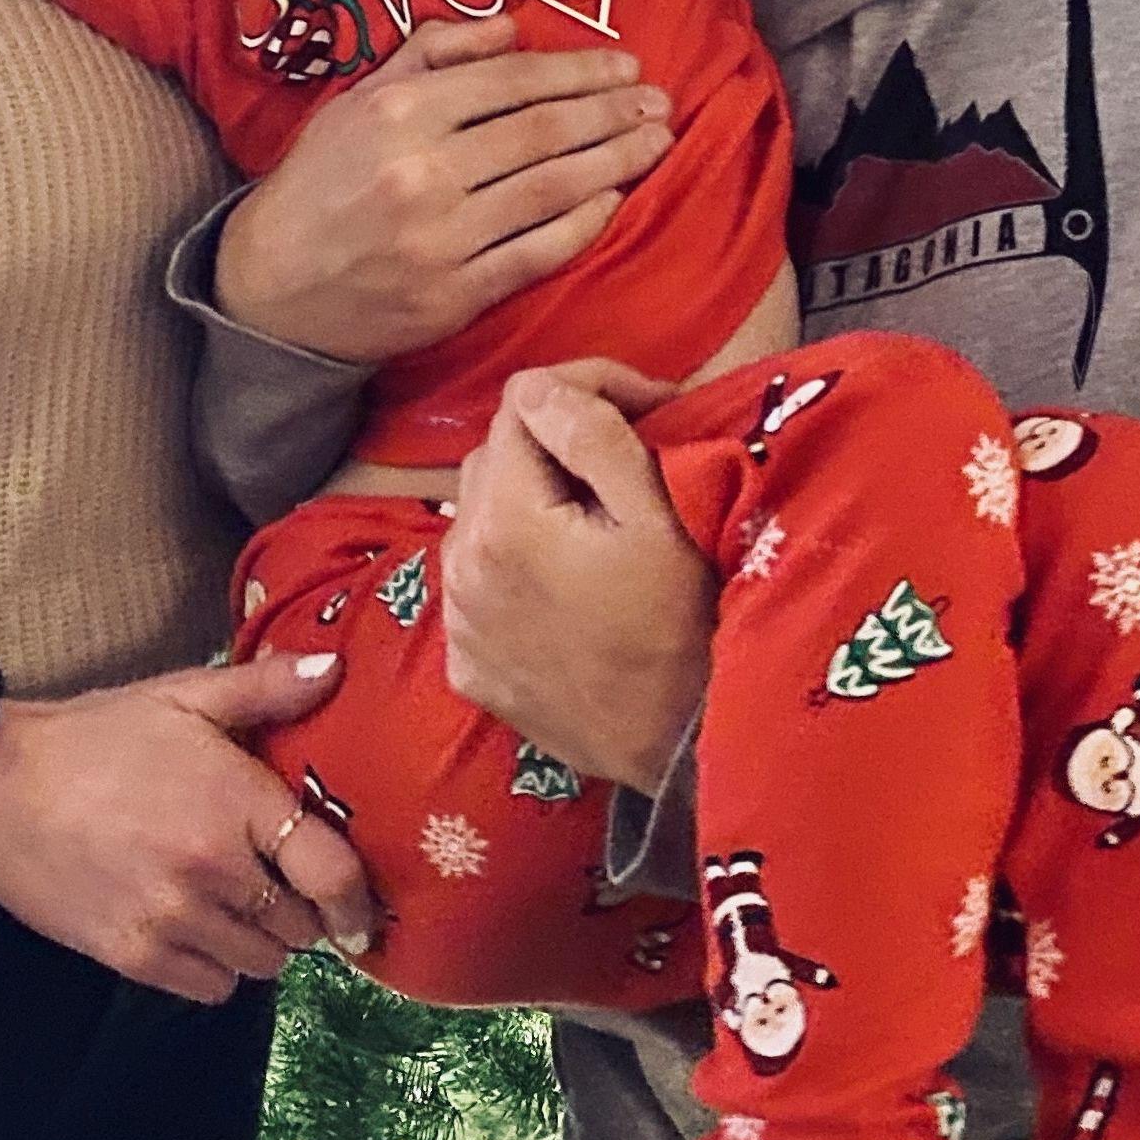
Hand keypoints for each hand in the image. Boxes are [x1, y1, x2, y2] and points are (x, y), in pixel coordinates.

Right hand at [0, 650, 377, 1002]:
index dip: (357, 900)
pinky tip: (198, 929)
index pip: (329, 870)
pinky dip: (217, 969)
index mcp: (236, 802)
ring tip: (238, 904)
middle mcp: (214, 870)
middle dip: (302, 910)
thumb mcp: (182, 695)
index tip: (364, 913)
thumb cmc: (98, 736)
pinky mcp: (135, 958)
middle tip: (281, 884)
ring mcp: (174, 921)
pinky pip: (212, 990)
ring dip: (261, 942)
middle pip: (300, 927)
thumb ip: (266, 688)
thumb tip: (338, 667)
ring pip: (260, 965)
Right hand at [215, 19, 672, 363]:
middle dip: (612, 113)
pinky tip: (615, 201)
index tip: (626, 65)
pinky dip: (582, 224)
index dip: (578, 71)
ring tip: (656, 142)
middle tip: (660, 101)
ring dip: (615, 162)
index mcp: (400, 112)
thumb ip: (434, 54)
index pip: (512, 83)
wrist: (270, 287)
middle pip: (543, 133)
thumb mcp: (359, 98)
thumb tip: (512, 28)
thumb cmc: (321, 181)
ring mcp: (442, 239)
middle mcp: (423, 172)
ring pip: (550, 190)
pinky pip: (536, 254)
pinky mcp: (453, 296)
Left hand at [441, 361, 713, 792]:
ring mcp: (456, 622)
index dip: (586, 388)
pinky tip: (564, 584)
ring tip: (593, 524)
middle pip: (494, 456)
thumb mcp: (659, 516)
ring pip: (478, 516)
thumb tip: (544, 389)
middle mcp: (458, 565)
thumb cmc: (682, 626)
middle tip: (625, 463)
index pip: (522, 401)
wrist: (678, 751)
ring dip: (527, 502)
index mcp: (503, 519)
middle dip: (553, 443)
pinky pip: (475, 581)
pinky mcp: (466, 666)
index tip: (646, 408)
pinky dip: (511, 565)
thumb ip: (594, 435)